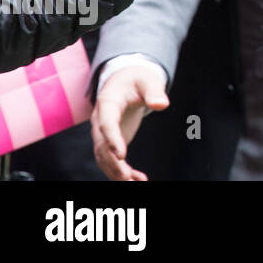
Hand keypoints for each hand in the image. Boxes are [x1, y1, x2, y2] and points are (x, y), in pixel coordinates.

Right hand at [92, 63, 168, 180]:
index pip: (106, 123)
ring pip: (103, 156)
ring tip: (134, 183)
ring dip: (116, 172)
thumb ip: (154, 91)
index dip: (112, 139)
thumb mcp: (148, 79)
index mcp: (107, 103)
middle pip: (101, 145)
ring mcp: (103, 132)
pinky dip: (122, 171)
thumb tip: (162, 104)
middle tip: (126, 178)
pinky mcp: (110, 141)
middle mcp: (100, 120)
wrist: (125, 81)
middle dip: (113, 163)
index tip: (122, 155)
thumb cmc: (137, 79)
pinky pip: (111, 159)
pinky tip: (138, 179)